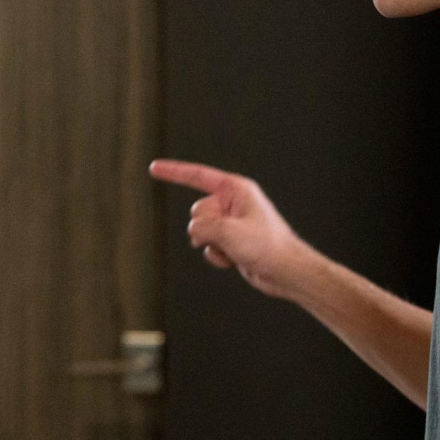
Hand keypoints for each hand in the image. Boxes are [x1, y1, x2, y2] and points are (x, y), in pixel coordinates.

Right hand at [149, 158, 310, 299]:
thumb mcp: (229, 232)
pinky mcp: (230, 240)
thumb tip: (195, 233)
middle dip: (206, 228)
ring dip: (212, 244)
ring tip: (235, 250)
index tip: (154, 168)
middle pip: (197, 211)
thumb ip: (202, 227)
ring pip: (199, 231)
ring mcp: (230, 223)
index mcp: (236, 189)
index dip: (174, 172)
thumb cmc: (268, 246)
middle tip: (229, 237)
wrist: (286, 271)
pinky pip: (208, 246)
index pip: (197, 175)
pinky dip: (217, 256)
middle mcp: (232, 203)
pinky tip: (235, 260)